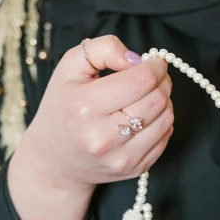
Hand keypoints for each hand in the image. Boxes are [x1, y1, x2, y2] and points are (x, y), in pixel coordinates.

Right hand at [12, 35, 173, 195]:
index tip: (154, 61)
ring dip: (164, 101)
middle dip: (162, 81)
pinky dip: (162, 121)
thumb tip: (137, 59)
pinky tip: (146, 115)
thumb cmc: (63, 108)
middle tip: (155, 75)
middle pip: (156, 99)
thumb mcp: (69, 68)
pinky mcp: (134, 169)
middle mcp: (103, 138)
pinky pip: (165, 137)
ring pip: (166, 119)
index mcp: (84, 107)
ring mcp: (120, 158)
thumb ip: (103, 49)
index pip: (141, 80)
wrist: (54, 161)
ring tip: (149, 95)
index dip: (155, 66)